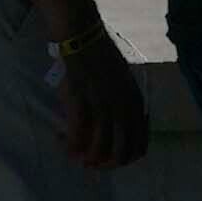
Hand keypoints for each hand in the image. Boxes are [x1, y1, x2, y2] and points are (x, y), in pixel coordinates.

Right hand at [52, 17, 148, 171]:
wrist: (82, 35)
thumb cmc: (100, 56)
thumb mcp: (124, 81)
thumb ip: (126, 104)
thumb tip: (121, 128)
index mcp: (135, 103)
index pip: (140, 146)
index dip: (124, 160)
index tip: (109, 160)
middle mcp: (123, 108)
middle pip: (120, 153)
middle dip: (104, 165)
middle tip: (89, 163)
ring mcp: (102, 106)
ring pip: (99, 149)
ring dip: (85, 158)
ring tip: (74, 155)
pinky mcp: (81, 102)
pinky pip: (78, 136)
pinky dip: (70, 146)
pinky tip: (62, 143)